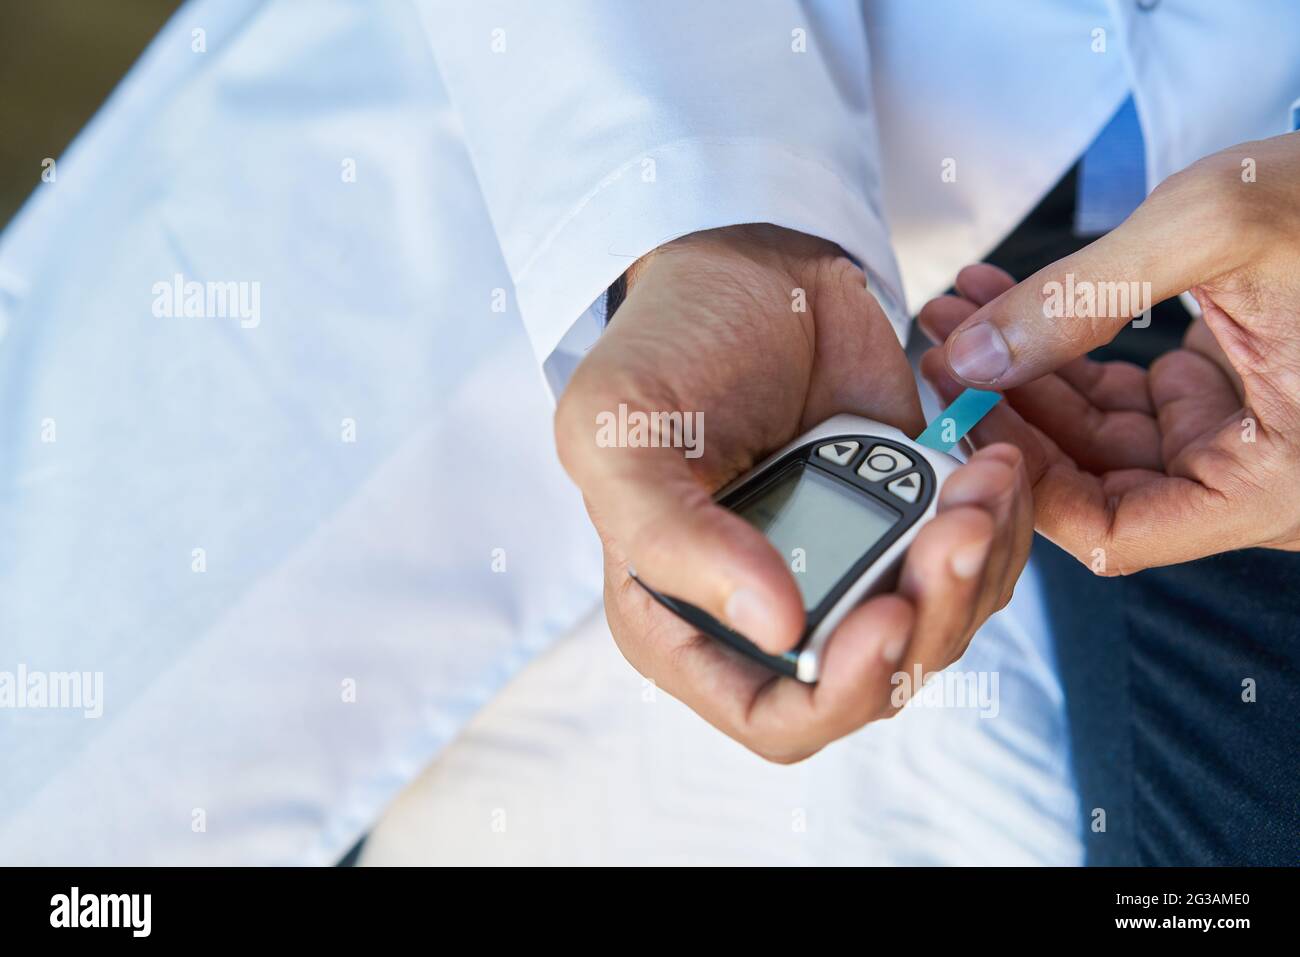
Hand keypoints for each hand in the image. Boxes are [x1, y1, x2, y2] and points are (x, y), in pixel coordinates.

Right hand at [555, 224, 1031, 761]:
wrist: (742, 266)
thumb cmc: (662, 349)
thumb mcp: (622, 436)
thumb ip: (673, 540)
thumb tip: (777, 624)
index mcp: (685, 619)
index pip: (774, 718)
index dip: (840, 693)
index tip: (886, 615)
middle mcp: (770, 610)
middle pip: (878, 682)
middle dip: (933, 614)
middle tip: (958, 524)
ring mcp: (847, 566)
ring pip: (942, 627)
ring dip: (977, 564)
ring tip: (983, 478)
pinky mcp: (905, 518)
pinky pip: (974, 563)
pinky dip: (998, 526)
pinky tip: (990, 464)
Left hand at [920, 132, 1299, 571]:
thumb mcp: (1213, 229)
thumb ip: (1082, 298)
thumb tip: (975, 354)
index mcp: (1277, 481)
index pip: (1116, 531)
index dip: (1027, 484)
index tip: (963, 419)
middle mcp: (1256, 475)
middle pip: (1094, 481)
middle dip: (1007, 412)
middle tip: (940, 351)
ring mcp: (1235, 437)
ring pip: (1096, 436)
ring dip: (1020, 372)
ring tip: (956, 313)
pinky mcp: (1219, 396)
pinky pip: (1118, 395)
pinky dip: (1059, 350)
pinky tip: (1001, 301)